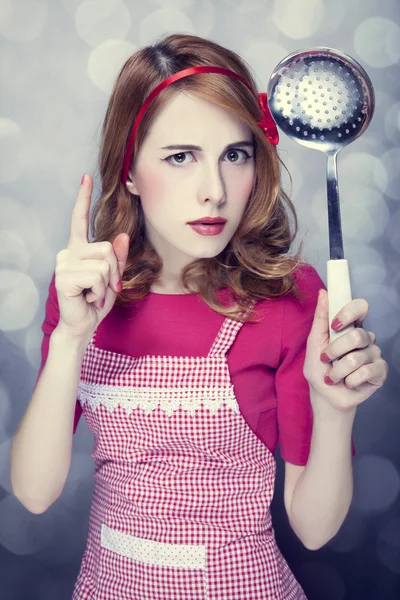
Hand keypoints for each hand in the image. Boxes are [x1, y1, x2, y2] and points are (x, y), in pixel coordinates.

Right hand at [54, 174, 129, 339]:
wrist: (82, 325)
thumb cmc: (96, 301)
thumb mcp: (113, 278)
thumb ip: (118, 258)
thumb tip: (122, 236)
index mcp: (79, 249)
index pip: (80, 219)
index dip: (83, 198)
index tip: (86, 177)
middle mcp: (68, 252)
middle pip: (107, 248)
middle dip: (114, 272)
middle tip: (104, 289)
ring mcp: (64, 263)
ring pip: (104, 262)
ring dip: (107, 284)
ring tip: (94, 294)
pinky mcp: (64, 276)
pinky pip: (97, 276)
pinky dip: (100, 291)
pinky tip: (88, 297)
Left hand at [303, 289, 388, 413]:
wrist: (325, 396)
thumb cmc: (318, 369)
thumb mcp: (314, 343)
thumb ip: (320, 318)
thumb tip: (323, 292)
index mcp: (350, 327)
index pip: (360, 307)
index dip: (350, 312)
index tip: (335, 324)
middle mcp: (365, 338)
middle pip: (359, 335)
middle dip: (336, 350)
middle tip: (326, 359)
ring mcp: (374, 354)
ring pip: (359, 356)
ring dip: (339, 370)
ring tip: (333, 377)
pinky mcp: (380, 371)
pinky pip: (368, 371)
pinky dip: (351, 380)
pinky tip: (347, 383)